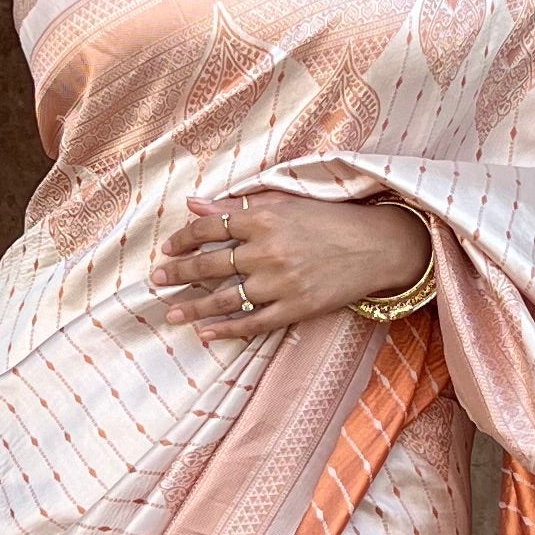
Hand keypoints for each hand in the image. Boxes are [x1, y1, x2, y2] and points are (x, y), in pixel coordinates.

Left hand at [156, 190, 430, 337]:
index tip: (167, 249)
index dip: (183, 239)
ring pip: (224, 298)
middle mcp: (268, 250)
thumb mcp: (286, 201)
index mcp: (264, 217)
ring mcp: (281, 282)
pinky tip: (206, 333)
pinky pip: (252, 323)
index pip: (210, 228)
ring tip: (171, 313)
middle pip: (210, 264)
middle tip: (155, 282)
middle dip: (178, 274)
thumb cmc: (331, 219)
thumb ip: (238, 203)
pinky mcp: (296, 308)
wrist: (378, 246)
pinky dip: (226, 330)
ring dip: (193, 307)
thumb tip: (194, 204)